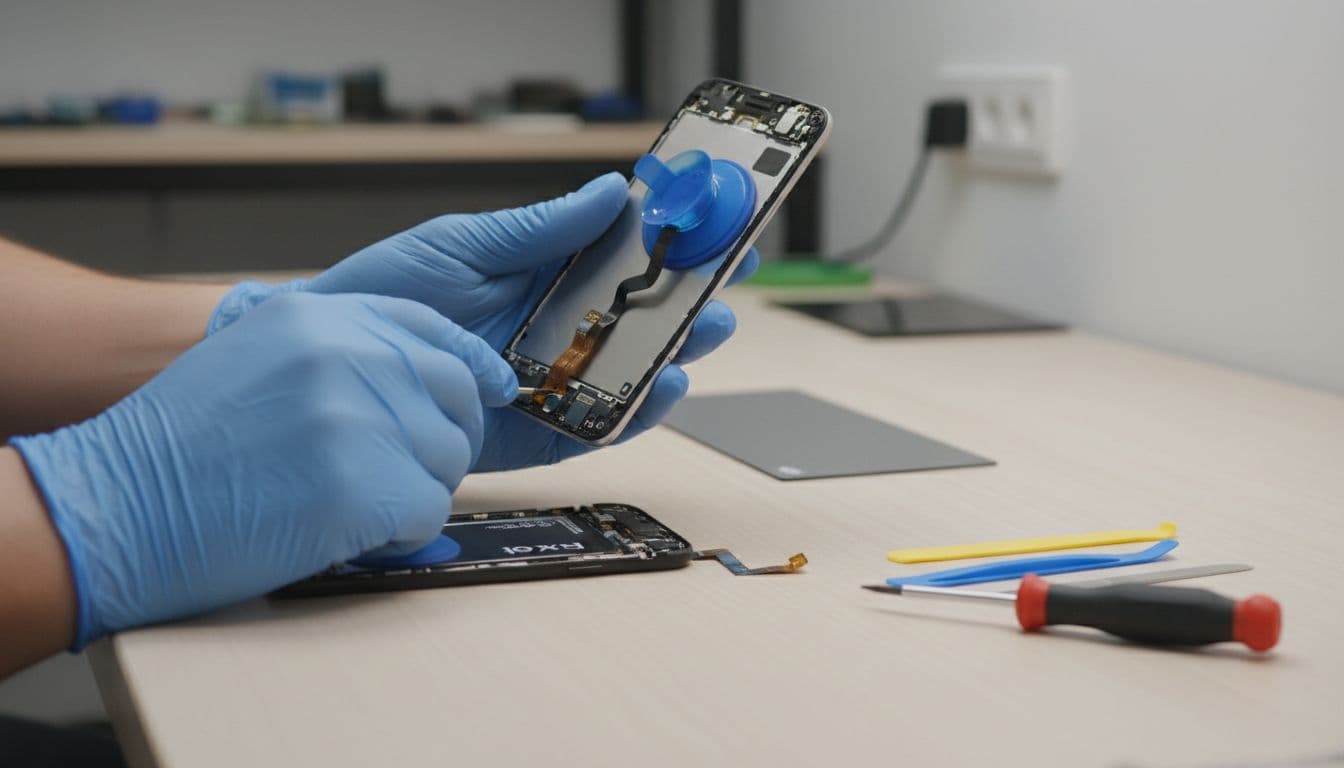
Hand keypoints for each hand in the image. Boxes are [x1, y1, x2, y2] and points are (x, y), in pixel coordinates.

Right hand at [12, 293, 513, 645]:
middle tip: (398, 471)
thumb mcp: (259, 356)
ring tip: (348, 501)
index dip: (470, 365)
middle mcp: (347, 354)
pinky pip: (428, 511)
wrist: (120, 503)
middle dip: (442, 439)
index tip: (491, 389)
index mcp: (320, 315)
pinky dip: (399, 533)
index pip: (432, 330)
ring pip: (447, 459)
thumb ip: (339, 353)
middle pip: (454, 396)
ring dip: (414, 491)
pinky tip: (345, 530)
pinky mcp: (365, 485)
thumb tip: (421, 382)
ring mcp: (358, 417)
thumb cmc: (182, 444)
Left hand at [208, 173, 758, 470]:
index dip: (678, 245)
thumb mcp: (463, 246)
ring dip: (674, 354)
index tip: (724, 226)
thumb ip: (539, 229)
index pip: (626, 258)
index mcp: (544, 275)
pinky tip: (661, 388)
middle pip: (640, 319)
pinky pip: (596, 428)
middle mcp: (556, 330)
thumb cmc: (386, 294)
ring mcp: (548, 383)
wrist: (331, 365)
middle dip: (689, 302)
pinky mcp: (534, 435)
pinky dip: (634, 413)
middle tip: (725, 287)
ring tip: (704, 333)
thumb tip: (614, 193)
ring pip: (628, 373)